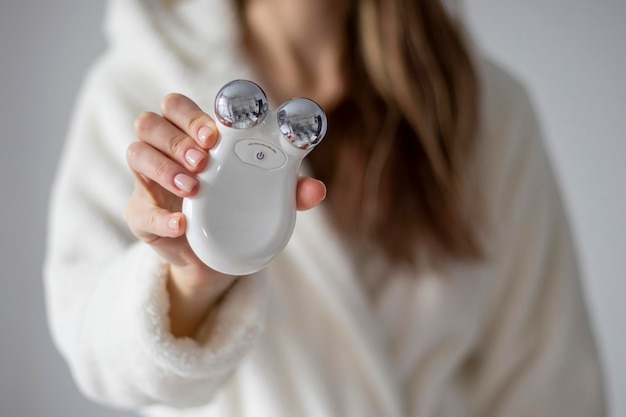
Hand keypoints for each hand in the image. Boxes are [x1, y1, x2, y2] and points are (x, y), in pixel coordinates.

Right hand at [124, 93, 325, 336]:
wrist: (215, 259)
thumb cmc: (237, 212)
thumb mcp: (265, 199)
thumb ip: (289, 190)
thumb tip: (317, 190)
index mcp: (194, 138)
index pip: (179, 108)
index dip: (192, 115)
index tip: (214, 135)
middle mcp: (167, 152)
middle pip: (151, 122)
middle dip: (177, 138)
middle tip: (202, 160)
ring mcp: (149, 181)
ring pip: (136, 152)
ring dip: (164, 167)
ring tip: (193, 188)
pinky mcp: (140, 213)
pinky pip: (137, 209)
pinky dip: (159, 216)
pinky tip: (182, 224)